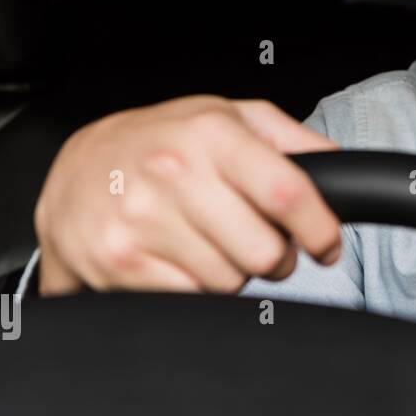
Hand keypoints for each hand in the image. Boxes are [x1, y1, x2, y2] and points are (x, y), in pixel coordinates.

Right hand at [35, 95, 342, 295]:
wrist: (75, 170)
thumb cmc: (163, 141)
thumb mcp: (228, 117)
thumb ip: (291, 140)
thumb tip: (340, 168)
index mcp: (212, 133)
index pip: (288, 192)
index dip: (320, 229)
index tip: (327, 245)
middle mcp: (174, 172)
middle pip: (264, 251)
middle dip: (276, 258)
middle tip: (258, 242)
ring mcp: (142, 219)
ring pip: (230, 281)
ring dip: (233, 272)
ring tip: (209, 241)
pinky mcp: (119, 261)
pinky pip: (191, 298)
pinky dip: (196, 288)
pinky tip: (180, 258)